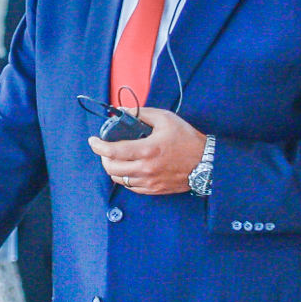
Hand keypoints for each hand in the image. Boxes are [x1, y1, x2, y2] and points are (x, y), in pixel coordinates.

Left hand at [88, 107, 205, 194]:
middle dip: (103, 157)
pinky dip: (125, 178)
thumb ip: (141, 113)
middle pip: (111, 168)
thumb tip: (121, 111)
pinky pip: (131, 187)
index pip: (112, 151)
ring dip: (112, 168)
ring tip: (116, 158)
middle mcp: (146, 169)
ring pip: (119, 179)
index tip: (93, 140)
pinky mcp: (154, 190)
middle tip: (105, 149)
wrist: (207, 163)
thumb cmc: (187, 139)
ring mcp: (149, 182)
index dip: (97, 146)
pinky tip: (128, 168)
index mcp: (147, 150)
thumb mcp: (165, 119)